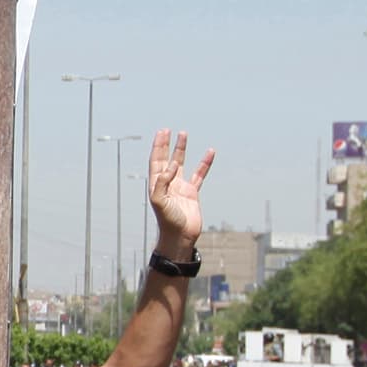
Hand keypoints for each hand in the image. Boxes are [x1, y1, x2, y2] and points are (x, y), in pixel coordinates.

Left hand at [143, 129, 213, 249]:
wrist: (180, 235)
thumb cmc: (167, 221)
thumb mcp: (159, 201)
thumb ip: (162, 182)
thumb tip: (172, 166)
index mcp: (156, 184)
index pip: (156, 160)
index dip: (158, 147)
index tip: (162, 133)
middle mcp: (167, 183)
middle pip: (166, 158)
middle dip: (166, 144)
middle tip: (168, 130)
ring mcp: (180, 187)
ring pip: (182, 163)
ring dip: (181, 149)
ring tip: (184, 135)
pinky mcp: (192, 193)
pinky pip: (199, 174)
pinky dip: (204, 164)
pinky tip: (209, 153)